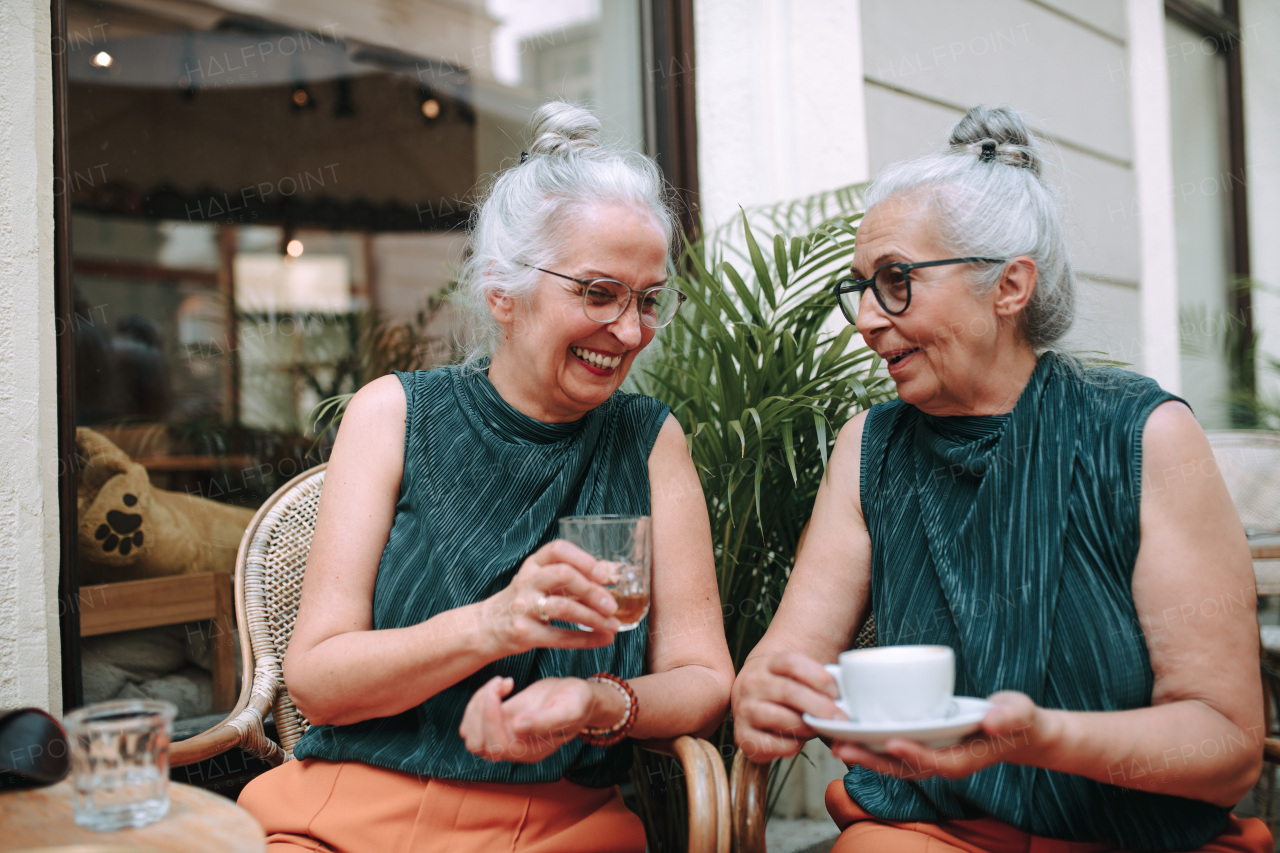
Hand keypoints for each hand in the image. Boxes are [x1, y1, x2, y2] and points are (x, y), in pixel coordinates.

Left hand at [459, 676, 599, 763]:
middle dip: (480, 710)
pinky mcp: (497, 720)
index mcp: (530, 751)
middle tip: (499, 684)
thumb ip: (546, 721)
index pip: (497, 746)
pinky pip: (473, 720)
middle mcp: (513, 747)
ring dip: (476, 705)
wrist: (576, 696)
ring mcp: (503, 734)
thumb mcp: (569, 709)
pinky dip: (478, 700)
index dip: (490, 719)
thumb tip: (518, 727)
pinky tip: (501, 686)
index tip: (498, 689)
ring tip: (499, 684)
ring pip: (470, 734)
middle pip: (477, 743)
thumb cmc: (577, 703)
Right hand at [482, 540, 620, 656]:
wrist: (487, 627)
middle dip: (593, 590)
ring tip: (613, 625)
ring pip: (562, 607)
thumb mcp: (539, 580)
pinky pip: (560, 637)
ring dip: (593, 617)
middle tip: (612, 605)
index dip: (584, 559)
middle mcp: (527, 581)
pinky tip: (603, 639)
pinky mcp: (524, 633)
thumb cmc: (524, 600)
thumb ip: (570, 574)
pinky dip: (586, 639)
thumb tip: (614, 572)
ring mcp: (523, 607)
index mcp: (533, 564)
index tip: (605, 574)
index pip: (558, 549)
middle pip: (563, 575)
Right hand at [732, 652, 846, 762]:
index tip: (837, 692)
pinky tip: (798, 741)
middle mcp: (751, 683)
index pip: (792, 662)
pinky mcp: (741, 734)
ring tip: (816, 729)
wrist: (752, 701)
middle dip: (819, 707)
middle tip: (840, 719)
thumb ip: (816, 684)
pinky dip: (791, 746)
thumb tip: (847, 702)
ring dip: (805, 727)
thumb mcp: (795, 678)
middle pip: (788, 691)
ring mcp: (743, 708)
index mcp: (767, 663)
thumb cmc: (784, 691)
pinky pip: (771, 744)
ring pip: (779, 717)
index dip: (818, 676)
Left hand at [829, 691, 1053, 778]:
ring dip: (864, 755)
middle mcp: (943, 761)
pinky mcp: (923, 746)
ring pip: (892, 762)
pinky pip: (892, 751)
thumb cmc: (1017, 720)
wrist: (1016, 731)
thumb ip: (1009, 716)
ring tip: (833, 743)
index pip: (937, 762)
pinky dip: (870, 745)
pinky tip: (847, 734)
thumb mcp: (1019, 713)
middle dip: (872, 760)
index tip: (892, 742)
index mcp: (965, 758)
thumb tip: (992, 722)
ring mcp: (931, 756)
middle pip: (904, 768)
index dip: (914, 755)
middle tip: (841, 748)